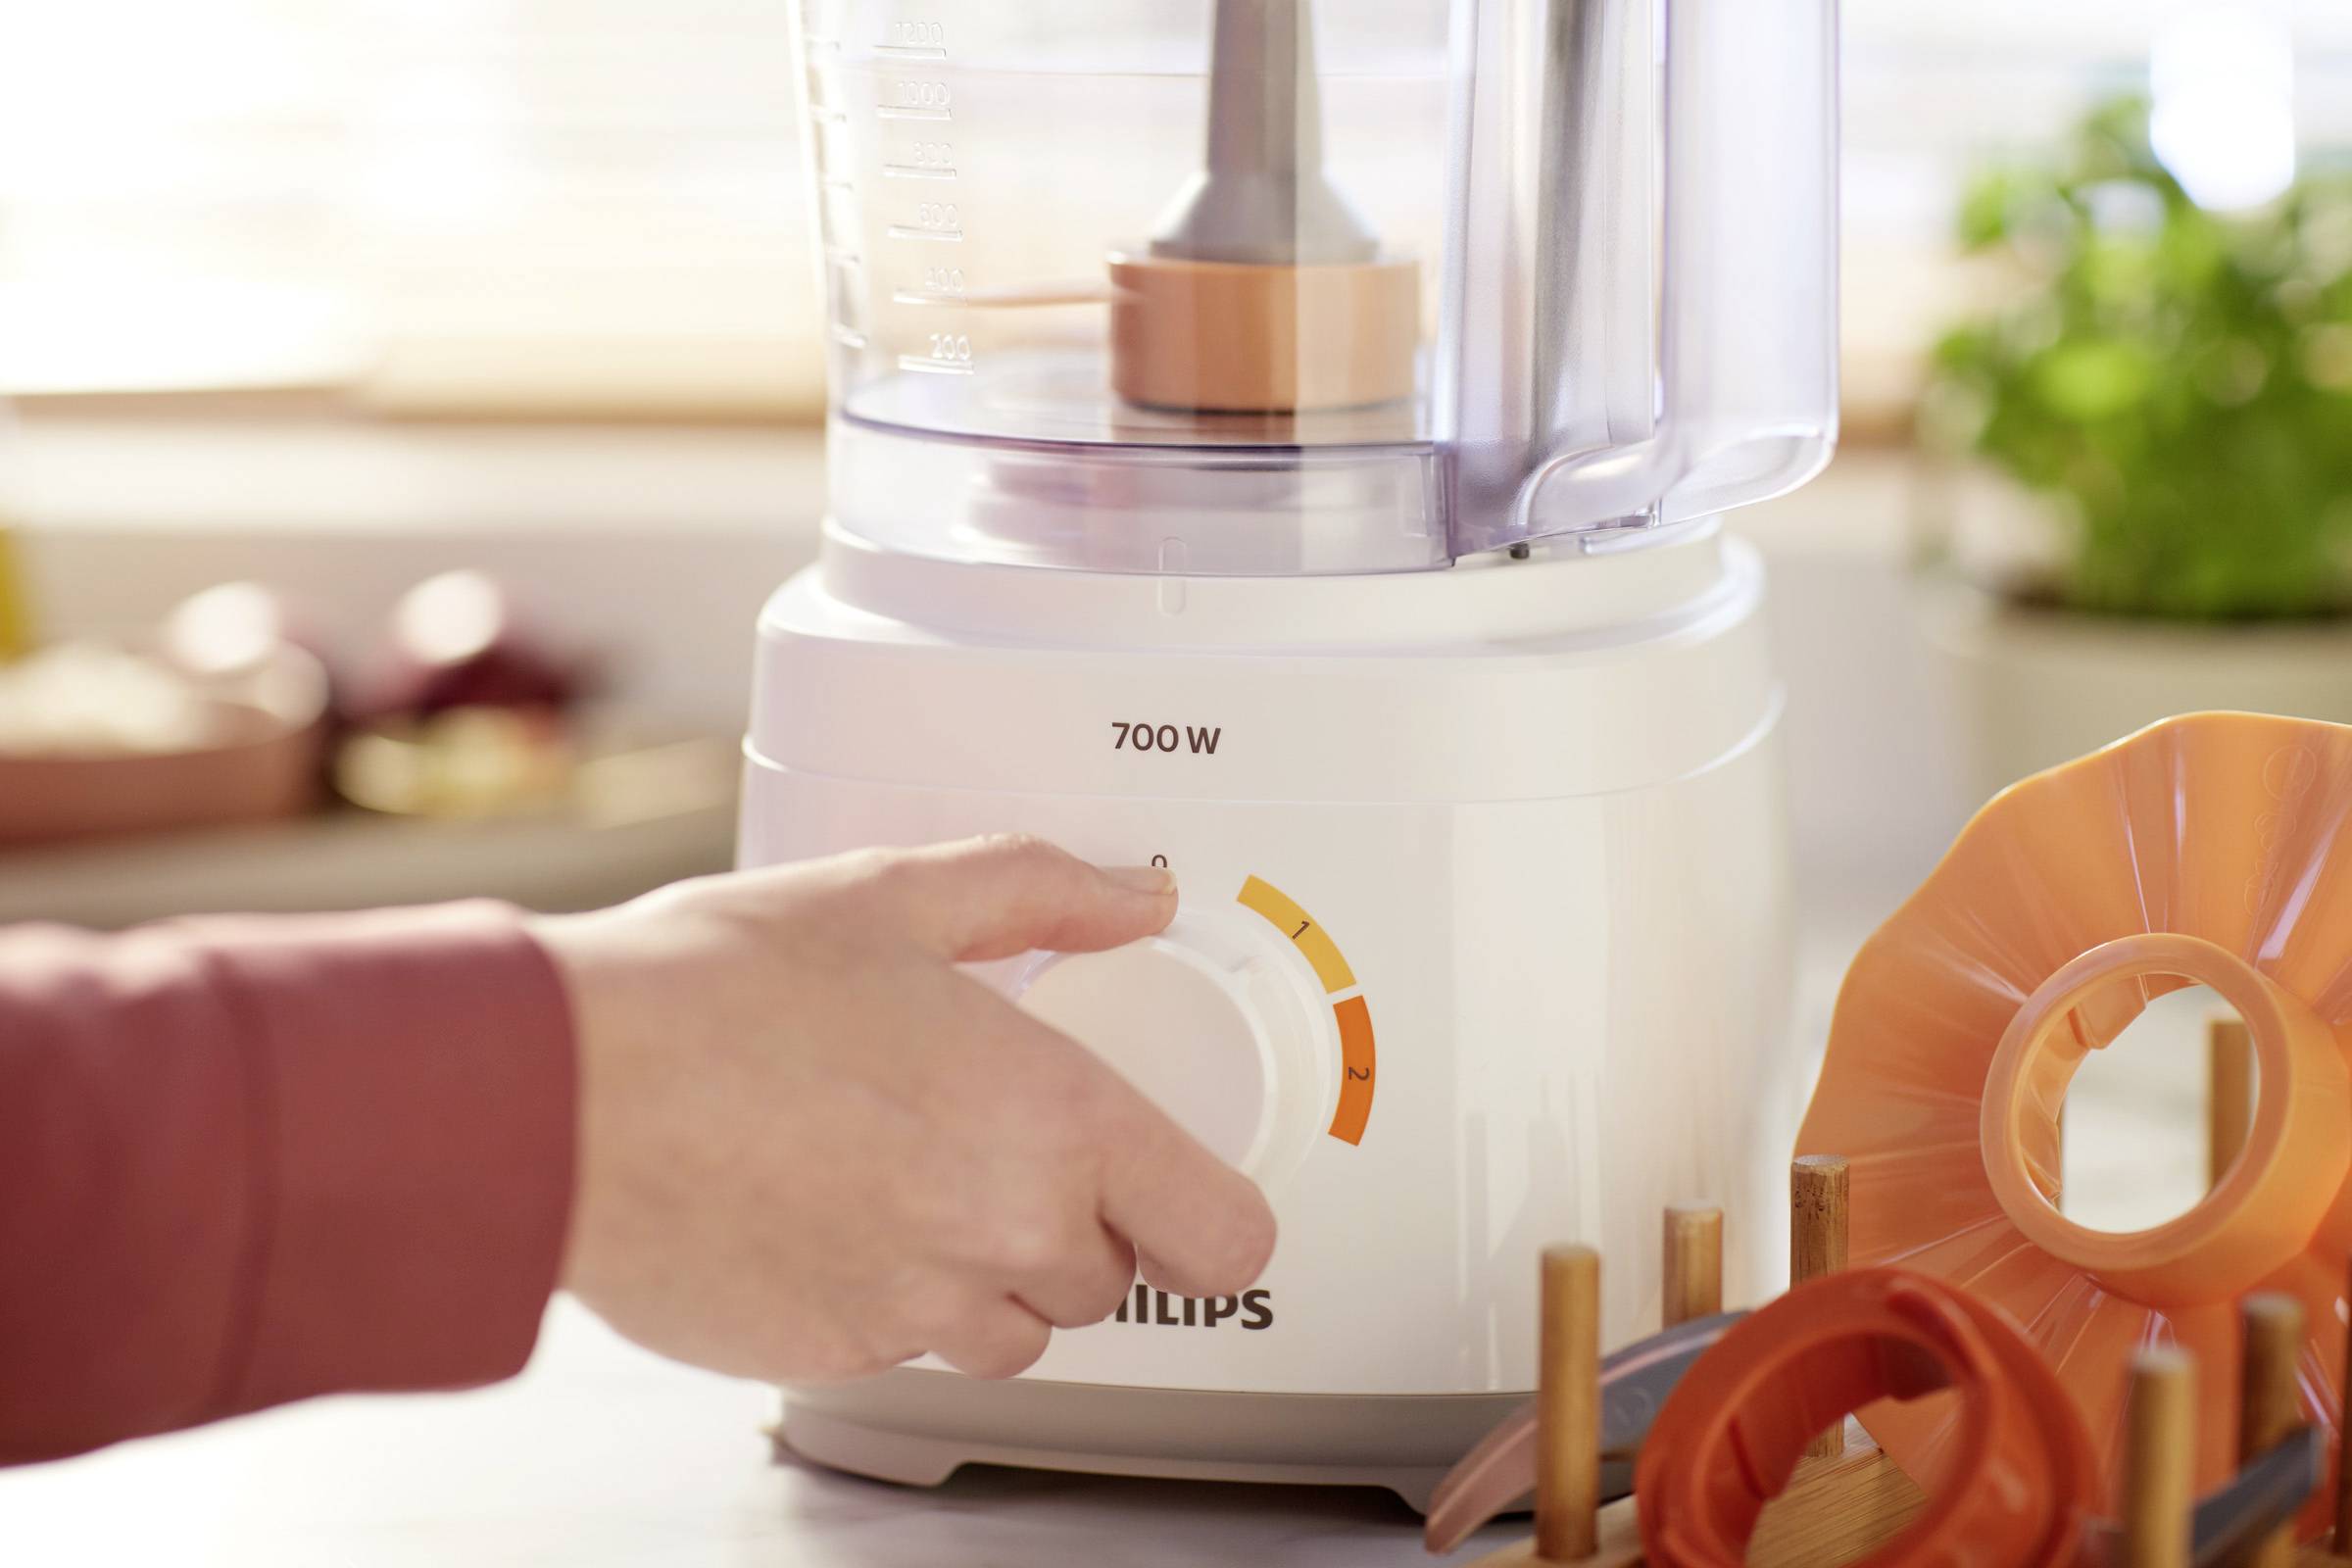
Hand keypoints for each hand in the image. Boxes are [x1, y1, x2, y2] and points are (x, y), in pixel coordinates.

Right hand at [532, 835, 1277, 1382]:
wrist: (564, 1093)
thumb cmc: (713, 992)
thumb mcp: (895, 895)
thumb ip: (1040, 894)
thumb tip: (1132, 898)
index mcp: (1050, 1119)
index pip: (1223, 1237)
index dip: (1216, 1220)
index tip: (1191, 1198)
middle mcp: (1001, 1231)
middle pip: (1110, 1281)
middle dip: (1073, 1223)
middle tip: (995, 1143)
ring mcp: (915, 1308)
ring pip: (1015, 1330)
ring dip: (990, 1275)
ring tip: (911, 1181)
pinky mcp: (833, 1355)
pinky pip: (906, 1348)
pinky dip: (889, 1299)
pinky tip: (829, 1215)